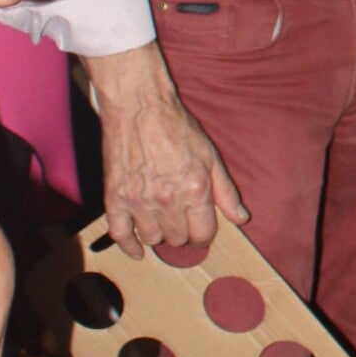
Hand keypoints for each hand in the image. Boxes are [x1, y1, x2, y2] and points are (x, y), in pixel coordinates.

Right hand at [83, 42, 247, 258]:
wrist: (138, 107)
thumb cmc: (177, 128)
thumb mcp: (210, 156)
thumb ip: (226, 191)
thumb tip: (241, 218)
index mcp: (194, 190)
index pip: (202, 234)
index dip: (203, 235)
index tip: (200, 229)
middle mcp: (167, 200)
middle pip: (177, 239)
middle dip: (182, 232)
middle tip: (180, 219)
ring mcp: (138, 201)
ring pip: (152, 238)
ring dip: (159, 234)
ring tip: (161, 221)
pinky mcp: (114, 198)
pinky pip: (120, 235)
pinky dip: (128, 246)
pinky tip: (137, 249)